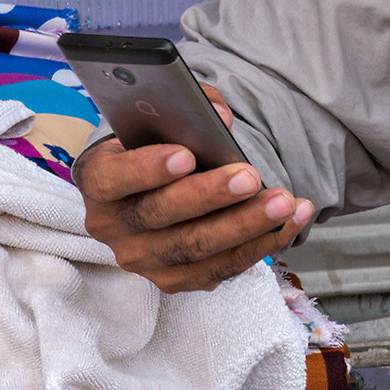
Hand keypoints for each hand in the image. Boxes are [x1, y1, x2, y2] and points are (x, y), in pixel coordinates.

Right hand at [75, 84, 314, 292]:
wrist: (146, 193)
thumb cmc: (155, 147)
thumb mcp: (157, 121)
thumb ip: (188, 109)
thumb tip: (220, 116)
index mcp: (98, 181)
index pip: (113, 178)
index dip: (147, 169)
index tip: (187, 155)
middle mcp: (111, 227)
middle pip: (159, 216)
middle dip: (210, 196)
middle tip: (250, 176)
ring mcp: (141, 260)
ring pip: (195, 248)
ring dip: (245, 225)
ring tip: (283, 201)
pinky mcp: (173, 281)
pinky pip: (220, 268)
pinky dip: (261, 245)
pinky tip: (291, 220)